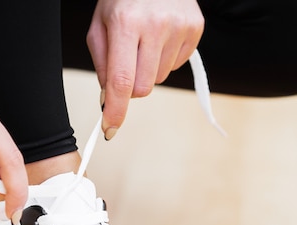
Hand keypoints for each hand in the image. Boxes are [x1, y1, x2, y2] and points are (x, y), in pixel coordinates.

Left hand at [86, 0, 203, 138]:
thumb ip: (102, 63)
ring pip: (160, 78)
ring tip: (145, 42)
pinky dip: (165, 59)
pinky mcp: (196, 29)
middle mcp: (157, 25)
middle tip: (127, 63)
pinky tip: (161, 37)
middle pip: (143, 88)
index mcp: (126, 22)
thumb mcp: (100, 23)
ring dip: (149, 70)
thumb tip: (109, 99)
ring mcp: (181, 27)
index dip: (116, 110)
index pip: (121, 81)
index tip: (110, 130)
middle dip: (132, 87)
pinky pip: (176, 65)